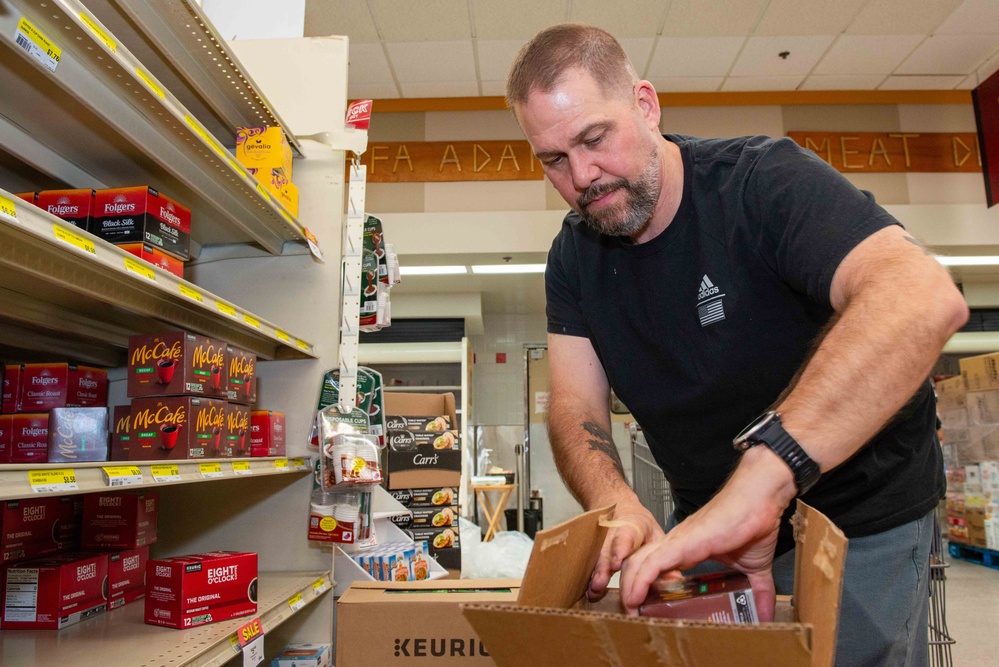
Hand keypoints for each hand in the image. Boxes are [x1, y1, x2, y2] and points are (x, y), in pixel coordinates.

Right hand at [587, 501, 663, 600]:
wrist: (621, 512)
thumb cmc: (640, 527)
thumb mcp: (656, 536)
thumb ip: (664, 556)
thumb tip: (676, 580)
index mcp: (631, 527)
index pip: (624, 536)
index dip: (620, 549)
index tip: (617, 562)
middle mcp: (612, 535)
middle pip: (607, 550)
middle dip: (604, 567)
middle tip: (601, 582)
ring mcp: (602, 544)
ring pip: (597, 559)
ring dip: (596, 576)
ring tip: (595, 591)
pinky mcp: (596, 553)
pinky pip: (592, 566)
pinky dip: (592, 580)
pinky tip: (591, 594)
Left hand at [618, 447, 795, 620]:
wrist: (760, 498)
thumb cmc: (753, 524)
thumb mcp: (755, 569)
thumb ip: (758, 592)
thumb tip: (767, 615)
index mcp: (687, 551)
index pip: (655, 569)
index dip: (644, 588)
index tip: (643, 610)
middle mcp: (676, 545)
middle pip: (639, 566)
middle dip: (629, 590)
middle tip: (632, 614)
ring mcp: (677, 542)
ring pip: (639, 564)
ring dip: (629, 589)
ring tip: (629, 611)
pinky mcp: (683, 542)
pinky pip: (653, 563)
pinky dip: (640, 581)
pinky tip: (634, 597)